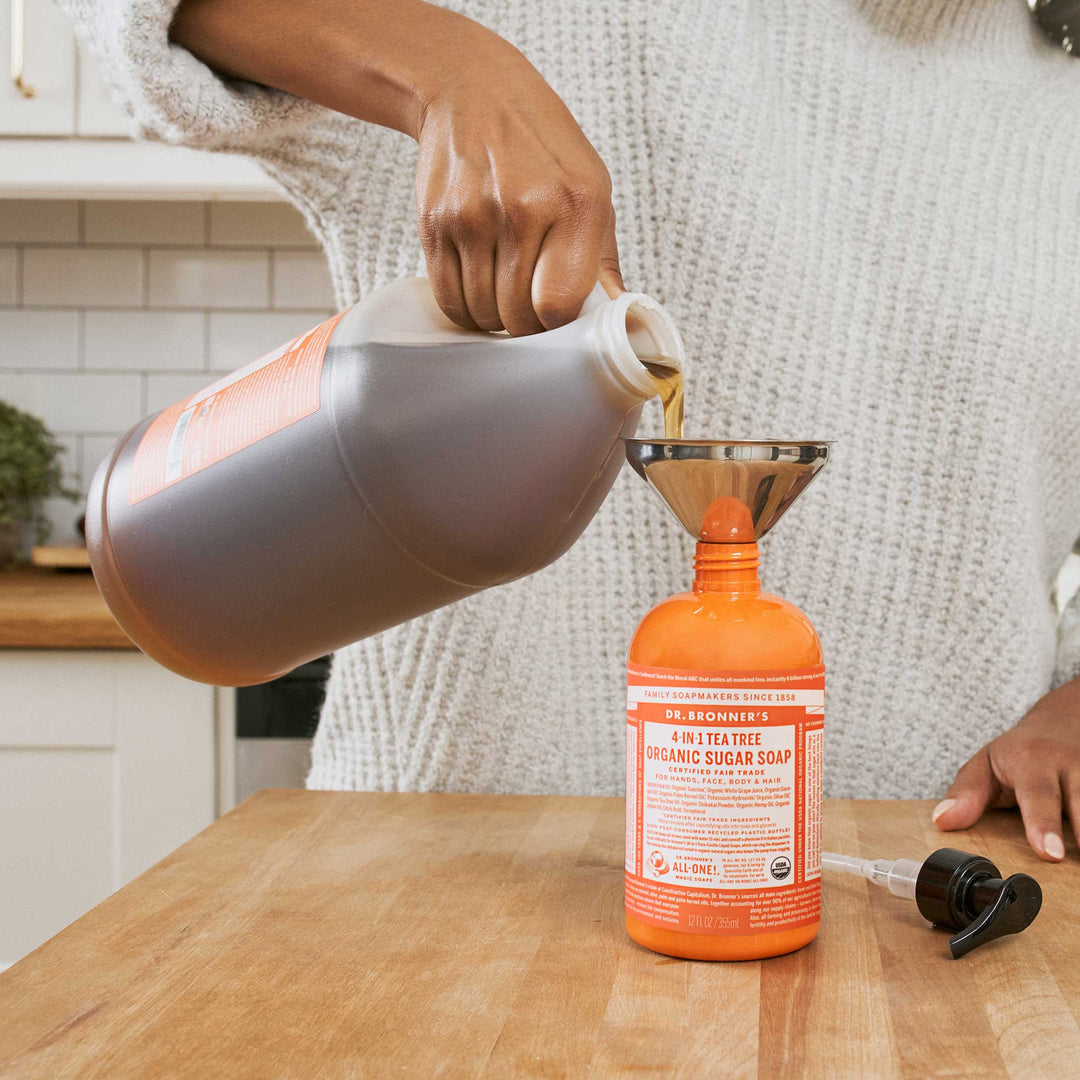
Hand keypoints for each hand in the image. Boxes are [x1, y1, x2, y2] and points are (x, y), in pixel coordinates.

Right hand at [171, 0, 621, 335]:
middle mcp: (522, 210)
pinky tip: (478, 288)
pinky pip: (449, 300)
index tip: (560, 323)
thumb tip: (621, 323)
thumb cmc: (542, 146)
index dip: (559, 327)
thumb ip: (603, 260)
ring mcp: (472, 218)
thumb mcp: (592, 187)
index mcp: (575, 203)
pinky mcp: (435, 224)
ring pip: (482, 314)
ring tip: (504, 292)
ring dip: (495, 319)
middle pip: (518, 317)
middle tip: (531, 308)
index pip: (560, 306)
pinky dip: (465, 309)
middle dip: (527, 327)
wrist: (471, 90)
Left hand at [932, 676, 1079, 860]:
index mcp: (1032, 760)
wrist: (1061, 723)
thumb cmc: (1017, 752)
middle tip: (1068, 861)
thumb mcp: (984, 765)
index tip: (1050, 854)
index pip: (1038, 794)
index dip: (1043, 824)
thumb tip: (941, 822)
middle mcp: (1069, 766)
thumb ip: (965, 794)